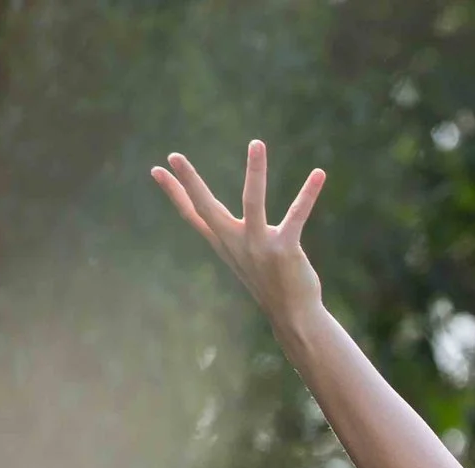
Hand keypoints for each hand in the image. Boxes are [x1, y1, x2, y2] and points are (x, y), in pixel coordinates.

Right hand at [152, 141, 328, 329]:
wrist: (295, 318)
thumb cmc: (271, 284)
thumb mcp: (245, 258)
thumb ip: (233, 237)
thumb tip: (221, 225)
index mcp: (225, 243)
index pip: (192, 215)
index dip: (174, 193)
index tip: (155, 169)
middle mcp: (237, 243)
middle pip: (207, 207)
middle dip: (190, 181)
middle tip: (175, 155)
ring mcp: (259, 246)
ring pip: (253, 201)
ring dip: (255, 170)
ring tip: (256, 142)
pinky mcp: (285, 249)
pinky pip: (296, 215)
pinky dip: (308, 193)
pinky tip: (319, 173)